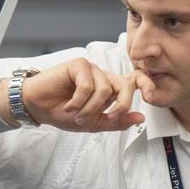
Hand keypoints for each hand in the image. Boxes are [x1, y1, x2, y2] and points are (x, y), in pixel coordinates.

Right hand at [0, 58, 157, 132]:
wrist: (38, 108)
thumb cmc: (64, 113)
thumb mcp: (94, 123)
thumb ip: (117, 121)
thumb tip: (140, 118)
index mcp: (111, 88)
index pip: (135, 81)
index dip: (147, 85)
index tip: (150, 97)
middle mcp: (104, 77)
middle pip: (126, 85)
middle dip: (121, 105)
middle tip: (108, 118)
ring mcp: (92, 69)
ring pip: (104, 90)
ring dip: (90, 109)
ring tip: (76, 115)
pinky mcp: (79, 65)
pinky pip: (88, 85)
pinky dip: (79, 101)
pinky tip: (69, 106)